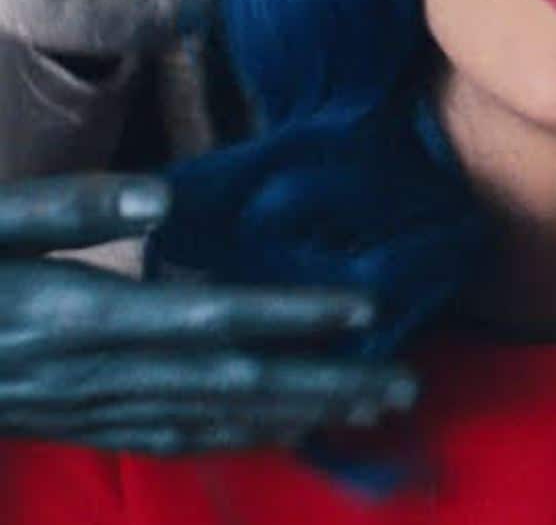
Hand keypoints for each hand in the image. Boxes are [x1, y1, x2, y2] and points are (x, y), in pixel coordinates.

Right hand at [0, 174, 417, 455]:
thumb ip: (66, 208)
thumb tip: (161, 198)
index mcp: (79, 313)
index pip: (211, 318)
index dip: (293, 316)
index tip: (365, 310)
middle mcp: (97, 373)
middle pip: (235, 384)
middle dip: (327, 384)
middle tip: (405, 384)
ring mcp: (90, 410)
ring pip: (215, 421)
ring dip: (300, 417)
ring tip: (372, 408)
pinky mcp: (79, 426)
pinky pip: (171, 441)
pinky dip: (238, 440)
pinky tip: (282, 435)